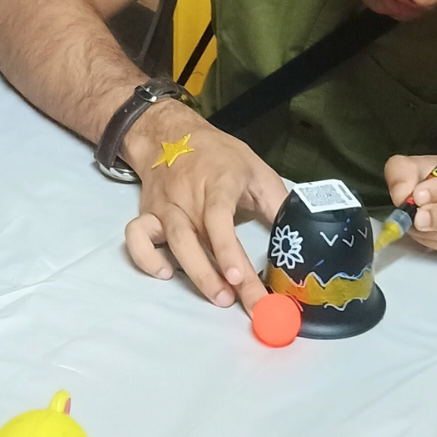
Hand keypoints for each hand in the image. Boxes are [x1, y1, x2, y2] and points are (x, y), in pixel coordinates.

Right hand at [124, 104, 288, 314]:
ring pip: (171, 243)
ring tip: (218, 296)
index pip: (218, 218)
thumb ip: (277, 201)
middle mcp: (187, 196)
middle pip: (195, 240)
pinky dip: (145, 258)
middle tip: (238, 301)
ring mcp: (164, 207)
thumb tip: (300, 233)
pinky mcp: (147, 215)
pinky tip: (165, 272)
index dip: (227, 249)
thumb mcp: (255, 169)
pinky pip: (136, 239)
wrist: (170, 134)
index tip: (239, 278)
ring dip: (193, 273)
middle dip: (214, 276)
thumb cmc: (219, 156)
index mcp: (217, 182)